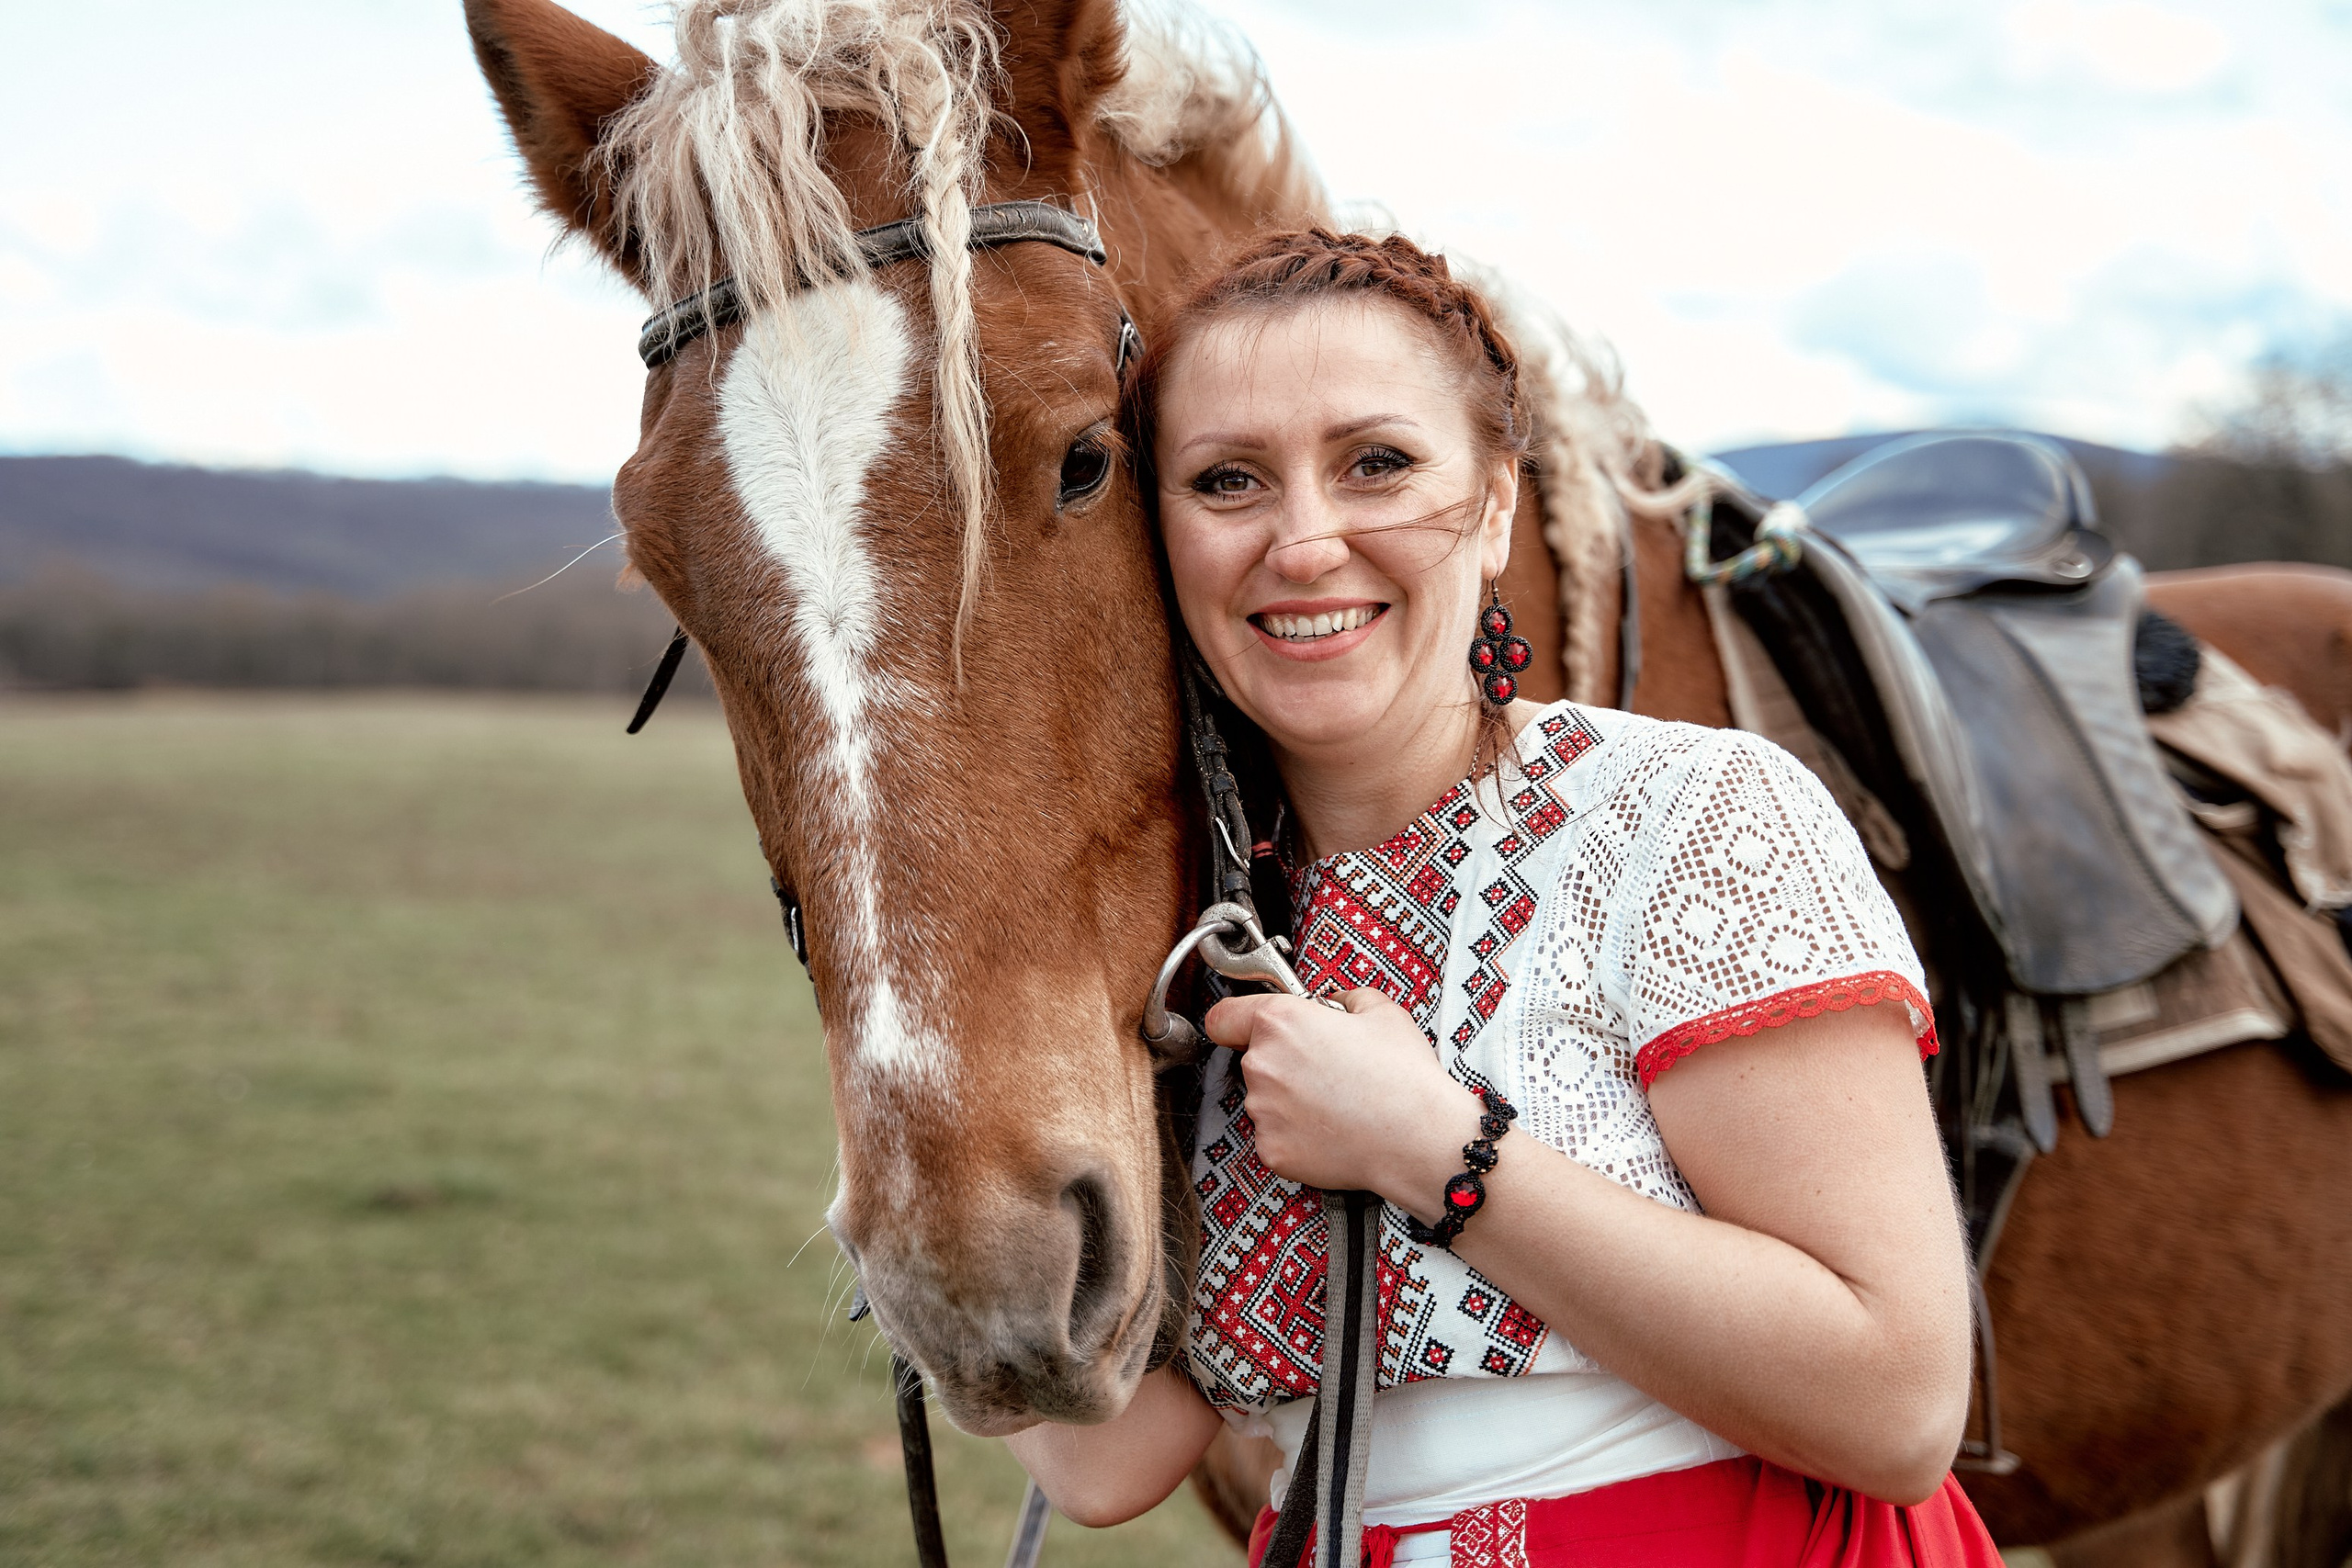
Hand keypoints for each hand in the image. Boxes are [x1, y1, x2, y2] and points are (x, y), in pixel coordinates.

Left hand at [1203, 988, 1480, 1214]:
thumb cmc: (1403, 1077)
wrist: (1418, 1139)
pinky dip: (1298, 1135)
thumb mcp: (1381, 1011)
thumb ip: (1345, 998)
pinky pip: (1276, 1136)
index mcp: (1280, 1023)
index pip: (1222, 1017)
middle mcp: (1262, 1065)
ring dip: (1290, 1100)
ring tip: (1337, 1102)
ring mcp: (1263, 1112)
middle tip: (1326, 1069)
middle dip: (1283, 1062)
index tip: (1245, 1027)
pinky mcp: (1272, 1150)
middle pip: (1253, 1059)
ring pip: (1265, 1100)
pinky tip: (1333, 1129)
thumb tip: (1335, 1003)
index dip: (1235, 1020)